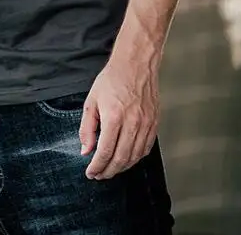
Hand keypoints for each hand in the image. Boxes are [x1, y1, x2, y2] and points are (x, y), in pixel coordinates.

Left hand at [79, 58, 158, 180]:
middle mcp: (132, 123)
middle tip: (99, 175)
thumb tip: (86, 150)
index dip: (96, 166)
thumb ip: (87, 128)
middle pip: (121, 159)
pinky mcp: (154, 123)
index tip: (90, 172)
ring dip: (122, 168)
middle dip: (108, 171)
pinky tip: (127, 158)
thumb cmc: (112, 79)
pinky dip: (136, 158)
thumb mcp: (92, 101)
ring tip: (111, 169)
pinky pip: (146, 148)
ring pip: (135, 157)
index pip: (105, 152)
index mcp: (114, 117)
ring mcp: (146, 124)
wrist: (135, 64)